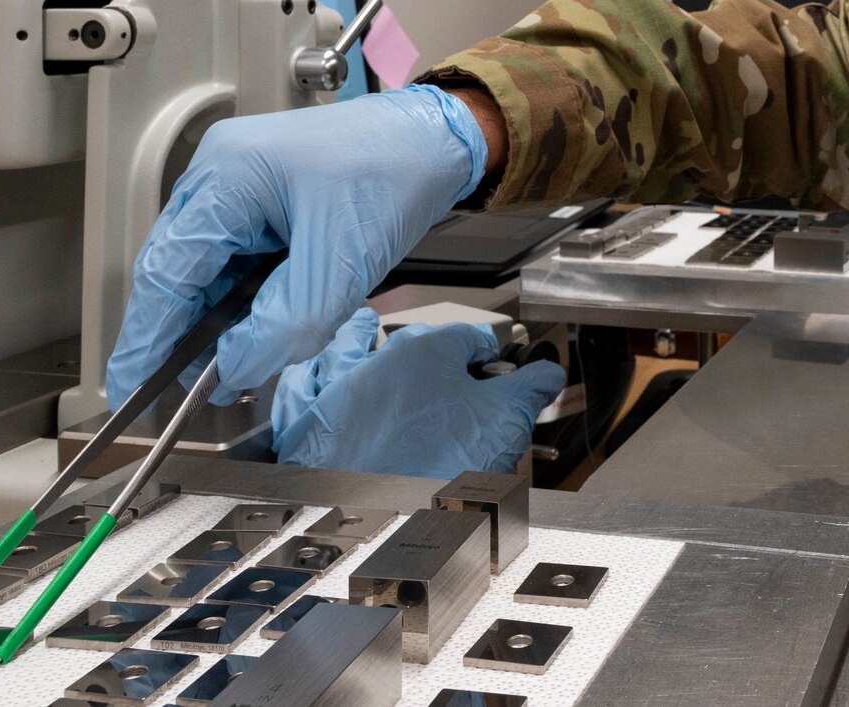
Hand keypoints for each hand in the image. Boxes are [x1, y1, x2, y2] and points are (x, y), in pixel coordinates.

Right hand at [105, 85, 487, 408]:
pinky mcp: (264, 198)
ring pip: (207, 266)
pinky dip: (239, 299)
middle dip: (177, 332)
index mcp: (228, 174)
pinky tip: (250, 332)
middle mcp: (222, 172)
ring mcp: (240, 183)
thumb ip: (284, 326)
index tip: (131, 385)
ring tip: (219, 370)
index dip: (147, 334)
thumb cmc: (397, 171)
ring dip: (211, 318)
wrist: (439, 140)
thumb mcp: (342, 264)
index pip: (166, 268)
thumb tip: (234, 368)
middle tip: (176, 390)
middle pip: (178, 267)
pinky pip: (236, 257)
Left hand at [272, 310, 566, 477]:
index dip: (489, 354)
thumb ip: (529, 389)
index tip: (499, 368)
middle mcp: (378, 362)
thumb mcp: (505, 421)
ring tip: (362, 327)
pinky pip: (299, 389)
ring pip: (344, 350)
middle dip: (431, 347)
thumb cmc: (443, 465)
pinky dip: (307, 377)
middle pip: (410, 342)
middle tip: (446, 363)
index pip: (470, 339)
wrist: (381, 522)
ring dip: (356, 338)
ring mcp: (338, 392)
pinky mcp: (307, 427)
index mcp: (430, 351)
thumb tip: (549, 372)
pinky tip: (310, 375)